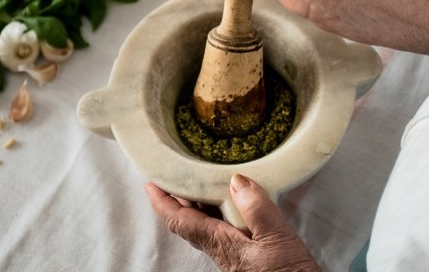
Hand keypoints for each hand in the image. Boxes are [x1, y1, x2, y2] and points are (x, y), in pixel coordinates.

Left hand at [145, 174, 320, 271]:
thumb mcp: (276, 238)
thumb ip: (257, 209)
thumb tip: (236, 181)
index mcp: (221, 244)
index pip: (180, 221)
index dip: (162, 202)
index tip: (151, 183)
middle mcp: (222, 249)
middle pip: (189, 221)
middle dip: (178, 197)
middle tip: (175, 172)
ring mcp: (233, 254)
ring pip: (205, 224)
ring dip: (198, 202)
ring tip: (200, 179)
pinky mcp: (247, 255)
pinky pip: (222, 228)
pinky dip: (220, 210)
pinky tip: (233, 201)